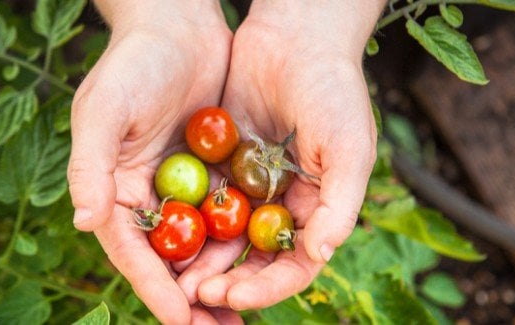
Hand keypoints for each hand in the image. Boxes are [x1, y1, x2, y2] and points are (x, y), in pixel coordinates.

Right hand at [67, 1, 238, 322]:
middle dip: (191, 297)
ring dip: (220, 277)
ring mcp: (182, 185)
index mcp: (114, 190)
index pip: (132, 250)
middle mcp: (147, 195)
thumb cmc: (133, 64)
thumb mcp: (104, 110)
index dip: (154, 288)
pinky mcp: (213, 170)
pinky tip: (262, 262)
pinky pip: (227, 212)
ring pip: (202, 243)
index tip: (180, 319)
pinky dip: (241, 239)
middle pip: (168, 258)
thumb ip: (89, 166)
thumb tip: (85, 223)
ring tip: (242, 312)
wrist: (177, 25)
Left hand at [178, 0, 383, 309]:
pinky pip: (203, 197)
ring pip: (224, 235)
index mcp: (317, 208)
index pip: (294, 264)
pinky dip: (188, 218)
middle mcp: (282, 203)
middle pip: (255, 258)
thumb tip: (321, 255)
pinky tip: (166, 232)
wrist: (295, 36)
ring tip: (176, 277)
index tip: (235, 295)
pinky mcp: (223, 163)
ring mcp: (250, 184)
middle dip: (229, 281)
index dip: (267, 286)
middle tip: (198, 294)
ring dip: (203, 259)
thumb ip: (340, 205)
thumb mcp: (348, 147)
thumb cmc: (333, 91)